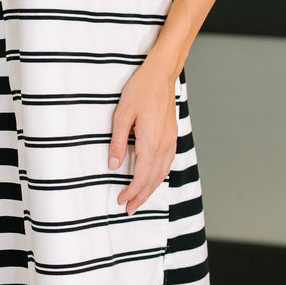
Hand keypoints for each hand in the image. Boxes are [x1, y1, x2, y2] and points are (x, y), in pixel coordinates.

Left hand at [108, 61, 177, 215]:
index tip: (121, 201)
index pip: (141, 177)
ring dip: (150, 189)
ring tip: (139, 199)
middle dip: (141, 197)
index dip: (131, 192)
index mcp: (149, 143)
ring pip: (162, 173)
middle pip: (153, 180)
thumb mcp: (121, 115)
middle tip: (129, 209)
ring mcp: (170, 141)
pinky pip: (167, 163)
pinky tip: (153, 178)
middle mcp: (163, 146)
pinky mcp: (172, 136)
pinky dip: (159, 176)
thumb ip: (117, 143)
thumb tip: (112, 165)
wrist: (161, 75)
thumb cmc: (140, 91)